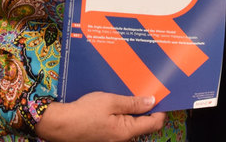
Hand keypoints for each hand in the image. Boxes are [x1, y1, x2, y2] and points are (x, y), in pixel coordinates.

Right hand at [34, 92, 166, 141]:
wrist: (60, 124)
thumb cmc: (84, 112)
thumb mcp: (111, 101)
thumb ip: (133, 103)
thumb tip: (152, 101)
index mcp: (126, 131)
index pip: (154, 123)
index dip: (162, 109)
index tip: (164, 95)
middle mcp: (122, 139)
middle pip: (143, 124)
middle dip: (147, 107)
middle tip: (147, 88)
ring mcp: (113, 139)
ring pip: (131, 123)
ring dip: (134, 109)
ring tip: (131, 91)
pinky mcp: (106, 137)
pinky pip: (121, 125)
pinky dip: (123, 113)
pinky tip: (118, 100)